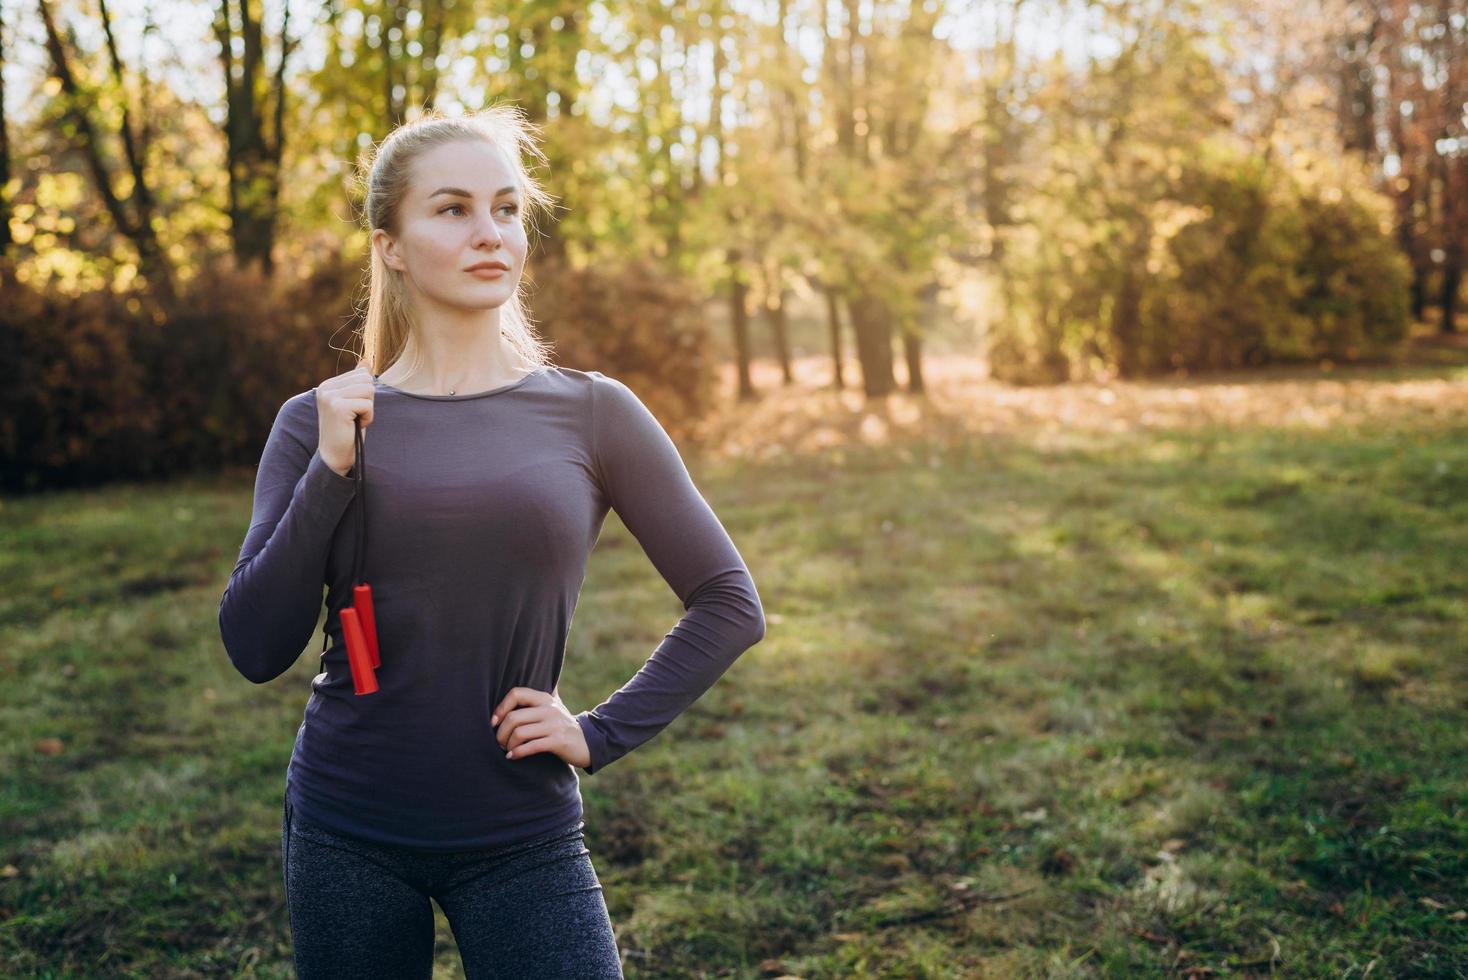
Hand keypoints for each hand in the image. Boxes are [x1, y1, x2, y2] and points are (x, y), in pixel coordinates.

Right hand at [315, 358, 375, 476]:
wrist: (335, 455)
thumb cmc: (347, 430)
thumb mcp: (353, 402)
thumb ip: (357, 382)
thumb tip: (366, 362)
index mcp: (328, 385)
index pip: (362, 375)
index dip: (365, 395)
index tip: (353, 410)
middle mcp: (325, 388)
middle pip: (366, 380)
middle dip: (368, 400)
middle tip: (355, 416)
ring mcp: (330, 397)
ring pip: (369, 390)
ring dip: (368, 409)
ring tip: (355, 420)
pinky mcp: (338, 407)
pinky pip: (368, 404)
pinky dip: (368, 417)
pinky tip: (355, 426)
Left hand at [490, 687, 591, 769]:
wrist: (587, 742)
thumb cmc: (562, 726)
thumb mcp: (552, 707)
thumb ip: (536, 699)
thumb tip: (518, 688)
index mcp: (545, 698)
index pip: (516, 693)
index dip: (501, 708)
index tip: (494, 722)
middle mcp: (549, 709)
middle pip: (514, 717)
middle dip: (501, 733)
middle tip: (499, 742)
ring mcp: (554, 725)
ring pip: (520, 733)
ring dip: (508, 744)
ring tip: (507, 750)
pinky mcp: (558, 741)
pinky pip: (531, 746)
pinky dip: (518, 753)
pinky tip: (512, 757)